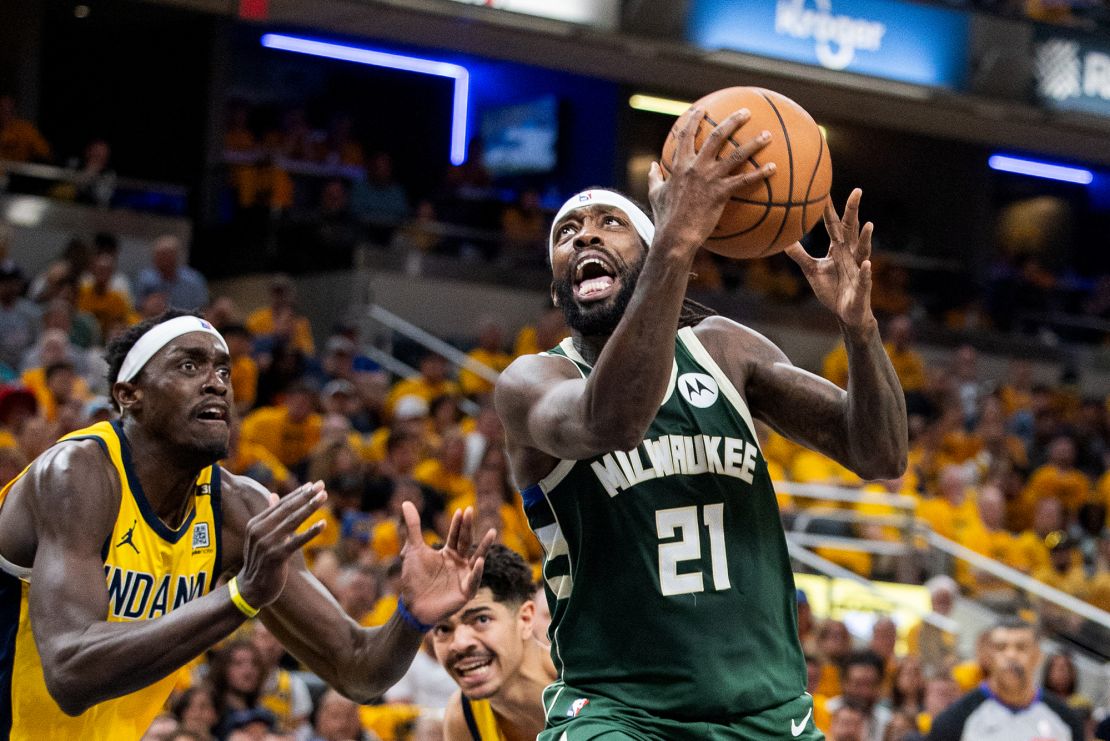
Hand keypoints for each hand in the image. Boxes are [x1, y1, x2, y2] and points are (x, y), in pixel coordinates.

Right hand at [235, 481, 327, 608]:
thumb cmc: (261, 560)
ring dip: (310, 508)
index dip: (298, 494)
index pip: (281, 505)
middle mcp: (259, 531)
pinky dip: (310, 532)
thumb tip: (274, 495)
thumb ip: (269, 517)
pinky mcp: (275, 557)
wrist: (251, 589)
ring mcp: (266, 544)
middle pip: (287, 509)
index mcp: (255, 524)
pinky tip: (323, 524)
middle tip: (322, 486)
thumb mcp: (261, 536)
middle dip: (306, 496)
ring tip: (324, 497)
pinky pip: (296, 542)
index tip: (313, 485)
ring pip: (292, 522)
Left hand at [399, 502, 495, 626]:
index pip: (455, 535)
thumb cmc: (413, 578)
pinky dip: (477, 571)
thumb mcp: (412, 550)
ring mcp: (464, 576)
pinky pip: (474, 580)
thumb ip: (413, 527)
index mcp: (449, 553)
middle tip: (471, 510)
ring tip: (492, 532)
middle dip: (468, 527)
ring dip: (484, 546)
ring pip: (477, 558)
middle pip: (466, 541)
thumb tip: (406, 502)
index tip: (461, 510)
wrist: (412, 606)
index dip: (458, 523)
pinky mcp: (466, 591)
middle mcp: (459, 562)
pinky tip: (480, 561)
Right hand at [649, 107, 774, 252]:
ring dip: (754, 143)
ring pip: (736, 155)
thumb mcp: (655, 194)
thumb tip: (651, 166)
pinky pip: (744, 180)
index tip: (701, 110)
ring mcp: (710, 178)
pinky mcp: (721, 192)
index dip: (693, 120)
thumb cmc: (665, 217)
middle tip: (745, 112)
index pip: (686, 136)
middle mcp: (696, 166)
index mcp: (680, 165)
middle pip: (717, 136)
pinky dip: (760, 173)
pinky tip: (773, 168)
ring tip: (768, 135)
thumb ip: (654, 177)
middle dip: (733, 121)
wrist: (675, 235)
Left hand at [784, 188, 876, 336]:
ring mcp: (858, 269)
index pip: (834, 225)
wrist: (846, 312)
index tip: (824, 191)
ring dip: (866, 238)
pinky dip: (865, 271)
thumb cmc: (832, 288)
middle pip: (852, 229)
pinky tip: (867, 264)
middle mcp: (851, 254)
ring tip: (868, 224)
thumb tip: (783, 241)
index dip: (829, 210)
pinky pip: (864, 278)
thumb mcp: (812, 270)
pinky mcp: (862, 287)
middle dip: (854, 211)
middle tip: (857, 191)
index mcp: (839, 249)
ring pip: (863, 250)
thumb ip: (800, 255)